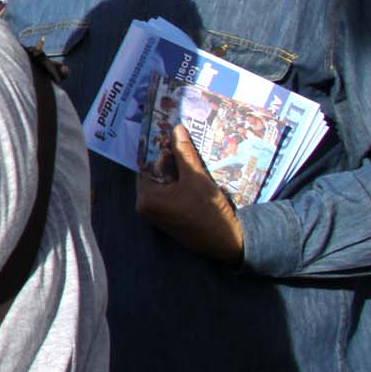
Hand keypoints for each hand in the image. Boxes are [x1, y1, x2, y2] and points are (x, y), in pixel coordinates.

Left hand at [136, 124, 244, 262]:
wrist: (226, 242)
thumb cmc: (209, 211)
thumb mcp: (196, 178)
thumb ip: (184, 154)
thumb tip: (176, 129)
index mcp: (146, 198)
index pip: (146, 165)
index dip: (157, 148)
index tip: (166, 132)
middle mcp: (145, 206)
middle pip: (154, 173)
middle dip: (167, 158)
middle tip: (178, 138)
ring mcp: (156, 213)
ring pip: (162, 182)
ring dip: (174, 169)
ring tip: (186, 151)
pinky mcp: (167, 216)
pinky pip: (168, 193)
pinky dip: (177, 182)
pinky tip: (190, 170)